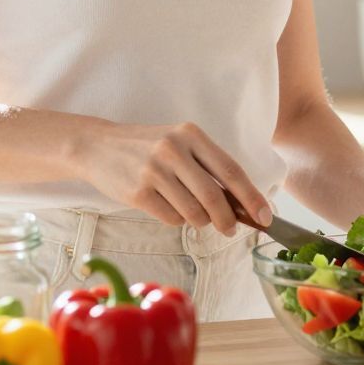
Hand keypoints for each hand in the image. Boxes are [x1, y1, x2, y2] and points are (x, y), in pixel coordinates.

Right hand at [76, 121, 272, 235]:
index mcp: (191, 135)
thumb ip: (207, 166)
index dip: (251, 197)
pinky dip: (177, 220)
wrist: (97, 146)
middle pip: (214, 196)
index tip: (265, 216)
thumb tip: (242, 202)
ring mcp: (153, 171)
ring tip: (195, 215)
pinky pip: (171, 218)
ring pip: (193, 211)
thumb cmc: (147, 148)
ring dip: (200, 221)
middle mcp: (173, 150)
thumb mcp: (179, 143)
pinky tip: (169, 208)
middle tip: (231, 230)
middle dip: (227, 219)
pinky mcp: (137, 192)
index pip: (231, 171)